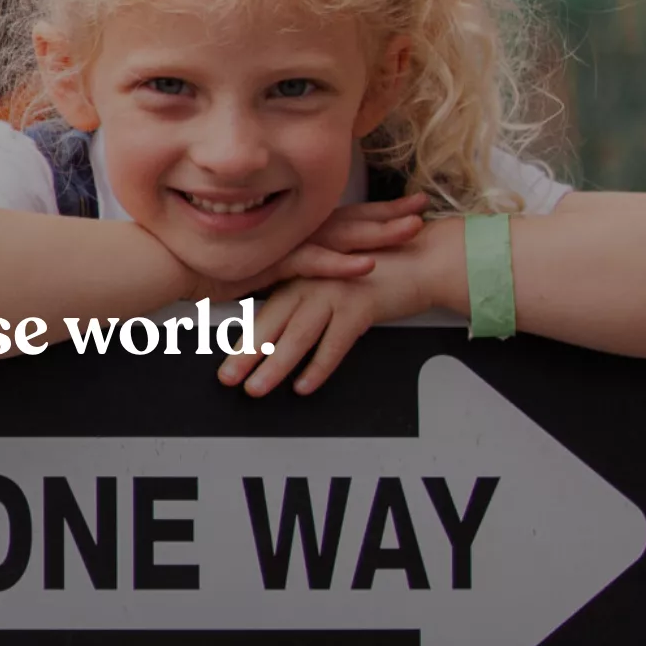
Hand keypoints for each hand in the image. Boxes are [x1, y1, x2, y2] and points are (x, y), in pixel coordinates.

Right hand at [188, 192, 432, 300]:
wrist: (168, 262)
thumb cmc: (201, 259)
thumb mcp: (251, 256)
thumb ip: (276, 256)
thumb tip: (293, 259)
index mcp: (292, 228)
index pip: (345, 216)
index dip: (379, 210)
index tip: (408, 204)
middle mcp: (292, 231)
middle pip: (351, 221)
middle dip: (390, 214)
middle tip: (423, 206)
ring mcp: (283, 244)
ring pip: (340, 238)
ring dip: (378, 234)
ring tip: (410, 231)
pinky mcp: (271, 263)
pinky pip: (313, 264)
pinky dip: (340, 266)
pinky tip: (366, 266)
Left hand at [218, 229, 442, 396]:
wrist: (422, 257)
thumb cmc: (379, 269)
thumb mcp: (333, 280)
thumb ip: (307, 300)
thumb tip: (280, 332)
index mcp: (301, 275)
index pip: (263, 310)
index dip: (241, 336)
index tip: (223, 358)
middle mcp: (312, 281)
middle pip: (271, 322)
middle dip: (245, 354)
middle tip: (226, 378)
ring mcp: (334, 291)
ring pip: (297, 335)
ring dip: (274, 366)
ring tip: (256, 388)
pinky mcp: (360, 305)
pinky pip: (334, 342)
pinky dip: (318, 367)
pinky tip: (304, 386)